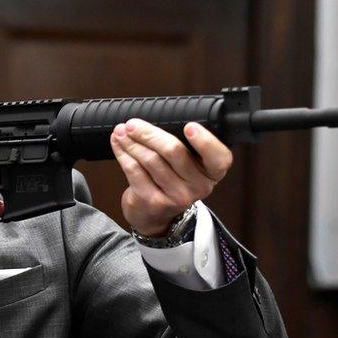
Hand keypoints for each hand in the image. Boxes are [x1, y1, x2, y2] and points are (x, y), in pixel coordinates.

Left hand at [109, 119, 231, 236]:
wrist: (155, 216)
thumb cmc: (171, 181)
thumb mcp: (186, 167)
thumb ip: (182, 146)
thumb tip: (152, 122)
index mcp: (212, 173)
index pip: (218, 158)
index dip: (205, 141)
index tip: (189, 126)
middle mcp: (198, 186)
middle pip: (174, 151)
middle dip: (149, 133)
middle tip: (133, 124)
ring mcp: (176, 196)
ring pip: (150, 159)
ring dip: (132, 142)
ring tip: (121, 132)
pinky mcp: (153, 201)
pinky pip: (135, 170)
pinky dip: (123, 154)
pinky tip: (118, 145)